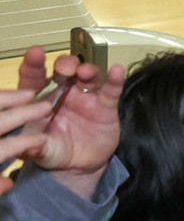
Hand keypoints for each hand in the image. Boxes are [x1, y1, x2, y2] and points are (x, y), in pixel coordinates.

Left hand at [1, 47, 124, 199]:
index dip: (34, 64)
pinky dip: (115, 80)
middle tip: (64, 68)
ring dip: (86, 70)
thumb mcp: (40, 150)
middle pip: (64, 70)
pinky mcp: (105, 106)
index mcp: (41, 99)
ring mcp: (86, 98)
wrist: (79, 166)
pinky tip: (117, 71)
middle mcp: (63, 93)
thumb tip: (30, 146)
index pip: (34, 77)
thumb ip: (35, 147)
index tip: (36, 54)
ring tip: (84, 72)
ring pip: (88, 75)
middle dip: (64, 64)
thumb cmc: (55, 151)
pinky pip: (111, 90)